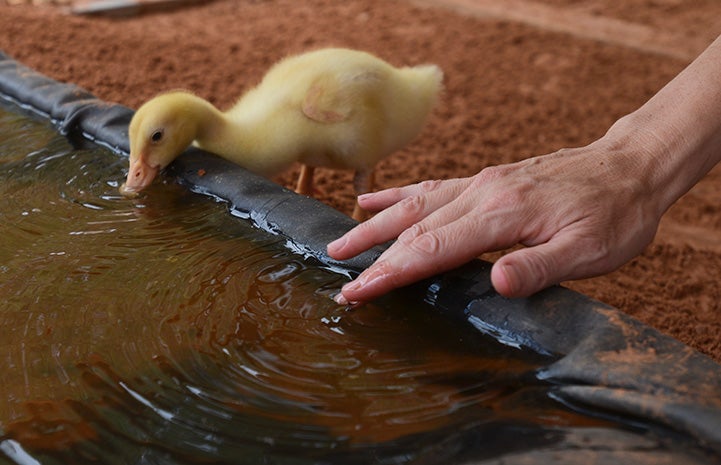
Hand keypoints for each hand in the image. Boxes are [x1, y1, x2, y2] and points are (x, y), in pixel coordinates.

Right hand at [328, 141, 662, 304]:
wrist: (629, 168)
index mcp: (502, 213)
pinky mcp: (485, 180)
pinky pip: (431, 186)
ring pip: (414, 203)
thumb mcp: (590, 251)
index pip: (433, 248)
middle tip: (338, 277)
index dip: (392, 272)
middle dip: (373, 254)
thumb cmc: (613, 214)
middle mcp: (482, 193)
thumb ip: (539, 267)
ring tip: (339, 241)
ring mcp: (481, 182)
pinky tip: (371, 199)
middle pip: (414, 226)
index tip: (358, 291)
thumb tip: (494, 281)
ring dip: (375, 224)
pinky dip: (397, 194)